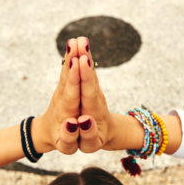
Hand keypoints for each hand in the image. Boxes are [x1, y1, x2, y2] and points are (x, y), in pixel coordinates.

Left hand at [33, 39, 81, 154]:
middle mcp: (65, 98)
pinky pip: (68, 71)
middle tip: (79, 44)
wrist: (49, 132)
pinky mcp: (65, 86)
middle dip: (75, 61)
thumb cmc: (62, 139)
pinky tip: (74, 45)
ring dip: (72, 55)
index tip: (78, 61)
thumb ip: (69, 137)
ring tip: (77, 40)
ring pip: (67, 72)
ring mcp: (64, 90)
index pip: (72, 93)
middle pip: (69, 79)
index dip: (75, 78)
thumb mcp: (64, 146)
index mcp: (66, 111)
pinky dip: (71, 58)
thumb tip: (77, 121)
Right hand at [75, 37, 145, 152]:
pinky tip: (79, 45)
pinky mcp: (91, 87)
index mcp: (93, 111)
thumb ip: (88, 135)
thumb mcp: (91, 144)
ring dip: (84, 55)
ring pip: (89, 72)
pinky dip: (84, 58)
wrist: (104, 131)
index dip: (83, 77)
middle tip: (80, 43)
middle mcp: (94, 98)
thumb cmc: (93, 139)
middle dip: (84, 61)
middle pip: (89, 79)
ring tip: (80, 40)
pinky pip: (87, 72)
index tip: (79, 60)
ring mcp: (93, 90)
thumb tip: (81, 121)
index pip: (88, 93)